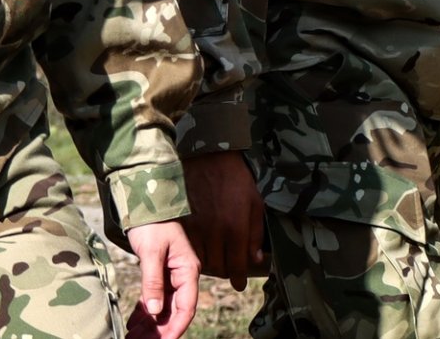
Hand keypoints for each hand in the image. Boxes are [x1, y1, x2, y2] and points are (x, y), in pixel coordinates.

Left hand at [124, 219, 198, 338]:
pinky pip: (153, 298)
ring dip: (150, 324)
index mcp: (187, 270)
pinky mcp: (158, 273)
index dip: (175, 327)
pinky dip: (144, 312)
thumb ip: (153, 282)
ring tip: (133, 337)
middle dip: (159, 330)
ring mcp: (170, 276)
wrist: (145, 201)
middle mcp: (182, 276)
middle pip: (173, 311)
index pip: (186, 307)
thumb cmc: (152, 223)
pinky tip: (133, 323)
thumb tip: (155, 312)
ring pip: (162, 308)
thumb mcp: (152, 252)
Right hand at [182, 151, 265, 287]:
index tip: (239, 283)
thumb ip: (255, 234)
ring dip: (210, 262)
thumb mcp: (254, 202)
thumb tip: (256, 260)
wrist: (208, 155)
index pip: (237, 266)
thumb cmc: (236, 178)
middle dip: (226, 270)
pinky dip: (195, 252)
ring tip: (215, 256)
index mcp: (235, 227)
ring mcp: (196, 228)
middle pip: (219, 267)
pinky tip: (201, 246)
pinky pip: (188, 248)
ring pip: (202, 260)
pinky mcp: (182, 223)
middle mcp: (215, 232)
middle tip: (229, 267)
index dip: (239, 279)